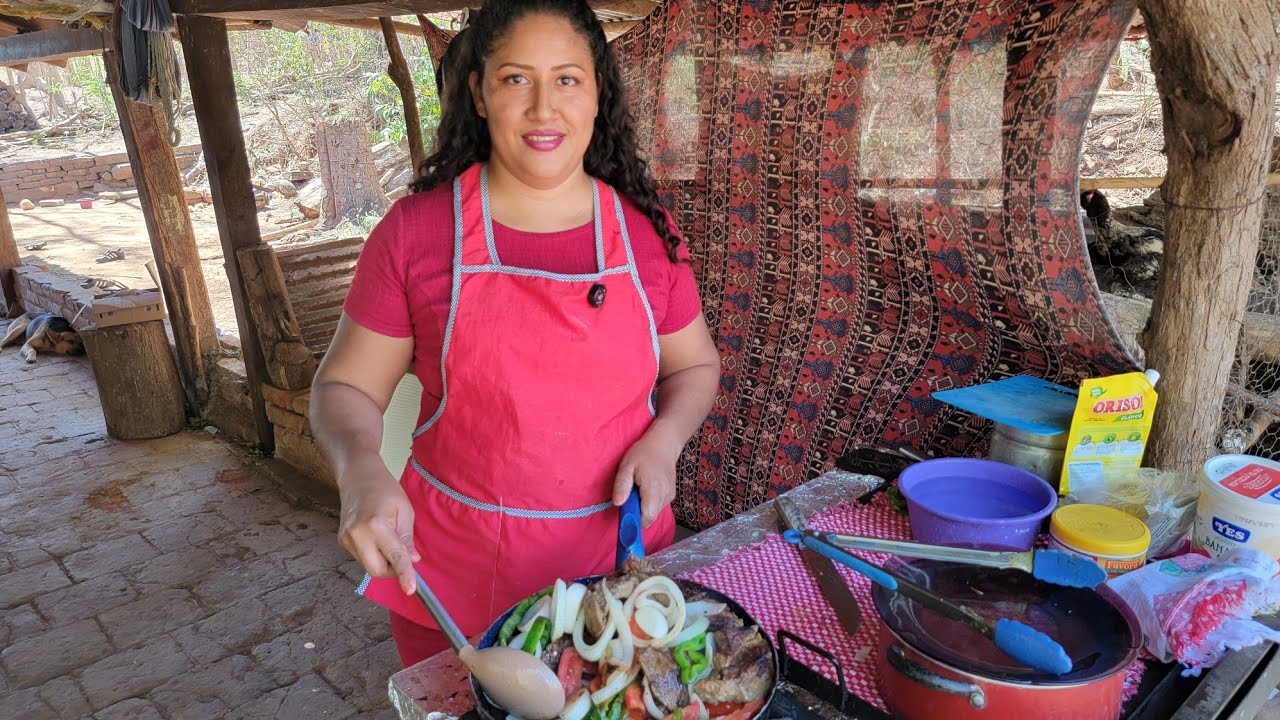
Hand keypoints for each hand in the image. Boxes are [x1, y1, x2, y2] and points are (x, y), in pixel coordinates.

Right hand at [337, 455, 420, 594]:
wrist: (357, 476)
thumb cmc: (384, 489)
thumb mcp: (404, 510)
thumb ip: (407, 539)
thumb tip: (413, 560)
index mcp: (376, 525)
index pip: (393, 556)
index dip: (403, 574)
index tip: (411, 589)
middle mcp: (357, 534)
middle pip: (377, 570)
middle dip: (393, 570)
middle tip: (404, 554)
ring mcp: (346, 539)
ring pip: (369, 566)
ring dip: (383, 561)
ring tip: (388, 538)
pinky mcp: (342, 541)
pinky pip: (362, 558)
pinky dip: (374, 554)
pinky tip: (377, 538)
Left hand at [612, 424, 681, 526]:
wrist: (664, 444)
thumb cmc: (643, 453)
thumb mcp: (627, 465)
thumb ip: (622, 485)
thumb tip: (617, 503)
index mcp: (653, 489)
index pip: (647, 517)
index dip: (635, 521)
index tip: (626, 516)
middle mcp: (664, 494)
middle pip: (650, 518)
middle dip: (637, 515)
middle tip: (629, 500)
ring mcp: (670, 495)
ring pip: (654, 513)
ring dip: (643, 508)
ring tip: (637, 491)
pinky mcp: (671, 495)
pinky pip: (658, 507)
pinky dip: (650, 503)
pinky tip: (646, 490)